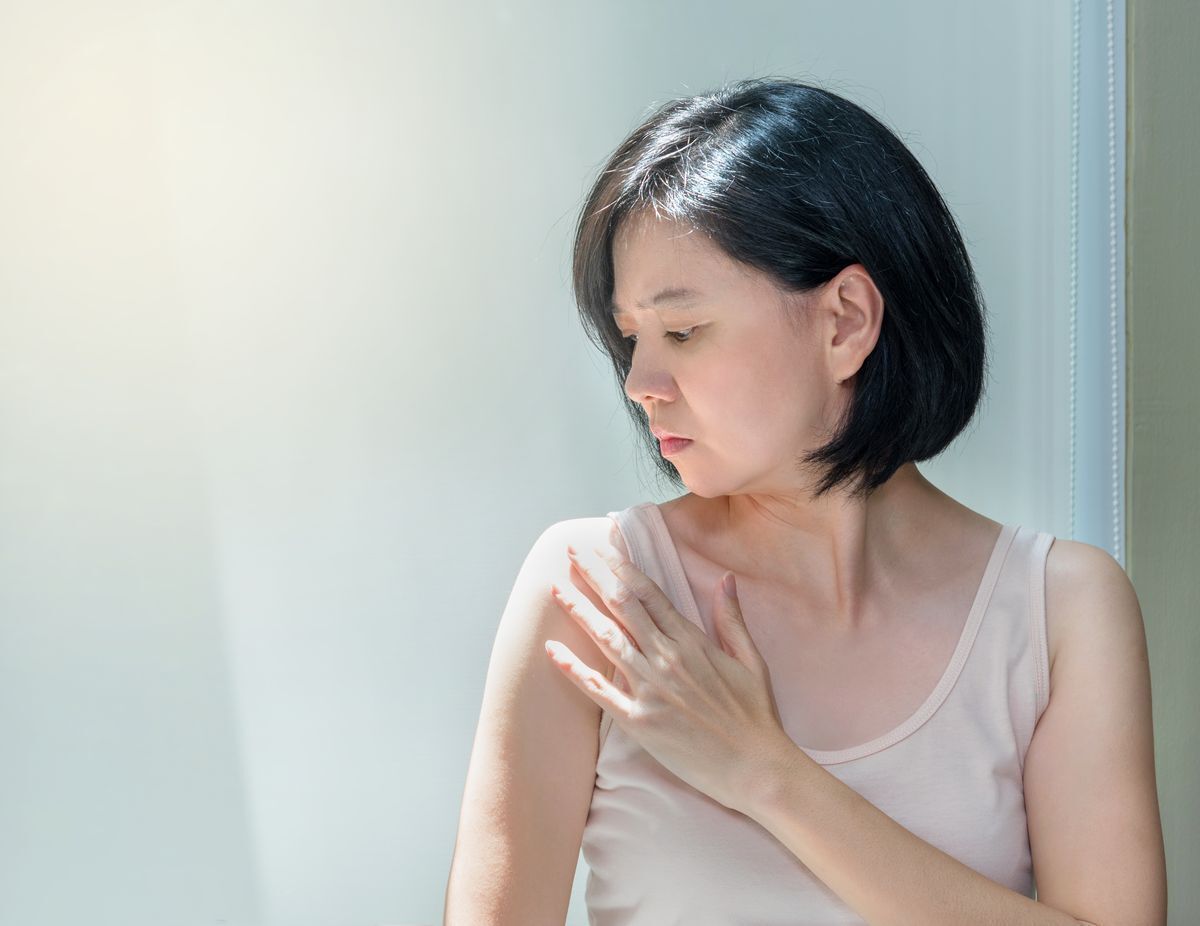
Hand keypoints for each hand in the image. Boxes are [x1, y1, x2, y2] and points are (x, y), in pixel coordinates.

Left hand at [545, 542, 790, 814]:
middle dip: (594, 576)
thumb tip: (725, 579)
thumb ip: (732, 618)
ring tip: (555, 589)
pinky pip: (599, 692)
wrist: (756, 769)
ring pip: (607, 640)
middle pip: (622, 606)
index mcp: (692, 641)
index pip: (649, 593)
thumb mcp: (752, 660)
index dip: (623, 566)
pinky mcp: (639, 722)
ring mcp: (651, 690)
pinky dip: (574, 670)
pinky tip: (552, 651)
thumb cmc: (756, 716)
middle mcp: (667, 659)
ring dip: (578, 611)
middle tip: (570, 551)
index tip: (603, 546)